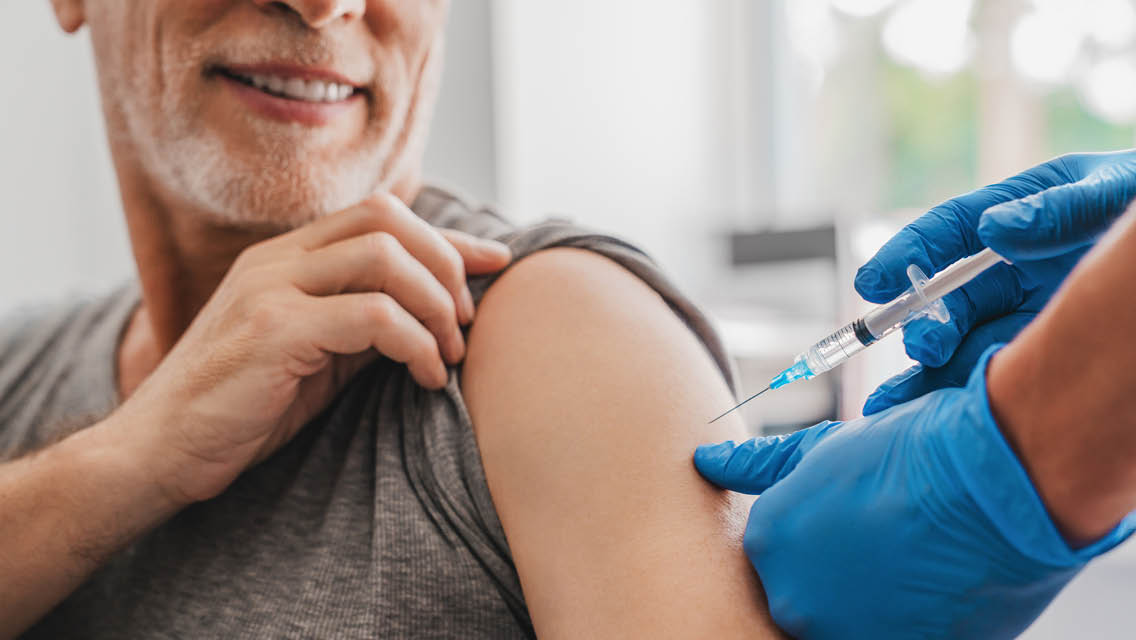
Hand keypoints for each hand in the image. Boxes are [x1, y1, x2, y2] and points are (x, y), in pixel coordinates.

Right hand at [114, 194, 511, 504]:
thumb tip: (437, 312)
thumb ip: (364, 322)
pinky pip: (374, 316)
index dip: (448, 238)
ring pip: (385, 257)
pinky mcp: (273, 330)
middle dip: (446, 265)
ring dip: (436, 305)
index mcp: (288, 257)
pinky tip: (427, 378)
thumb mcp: (316, 354)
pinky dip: (417, 344)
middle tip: (465, 325)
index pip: (382, 217)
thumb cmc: (243, 408)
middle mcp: (278, 258)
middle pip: (388, 218)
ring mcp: (272, 287)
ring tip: (450, 356)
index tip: (496, 263)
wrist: (159, 451)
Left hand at [694, 347, 1134, 639]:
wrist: (994, 480)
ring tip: (912, 566)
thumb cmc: (908, 455)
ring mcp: (840, 635)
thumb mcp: (822, 450)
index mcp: (767, 542)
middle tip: (888, 546)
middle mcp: (790, 598)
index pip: (782, 554)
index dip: (826, 539)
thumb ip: (756, 465)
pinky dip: (907, 622)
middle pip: (809, 595)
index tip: (861, 527)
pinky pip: (889, 636)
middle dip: (842, 576)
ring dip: (874, 605)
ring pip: (847, 624)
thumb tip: (705, 458)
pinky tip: (932, 590)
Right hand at [855, 150, 1135, 413]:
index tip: (872, 283)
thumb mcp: (1111, 193)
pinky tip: (920, 417)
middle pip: (950, 298)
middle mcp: (1013, 268)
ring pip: (961, 342)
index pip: (949, 233)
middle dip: (924, 325)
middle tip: (924, 348)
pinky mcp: (1045, 353)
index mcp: (1019, 217)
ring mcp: (1026, 313)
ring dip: (929, 369)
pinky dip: (952, 397)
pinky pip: (991, 375)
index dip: (906, 255)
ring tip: (903, 398)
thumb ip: (1057, 210)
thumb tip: (995, 229)